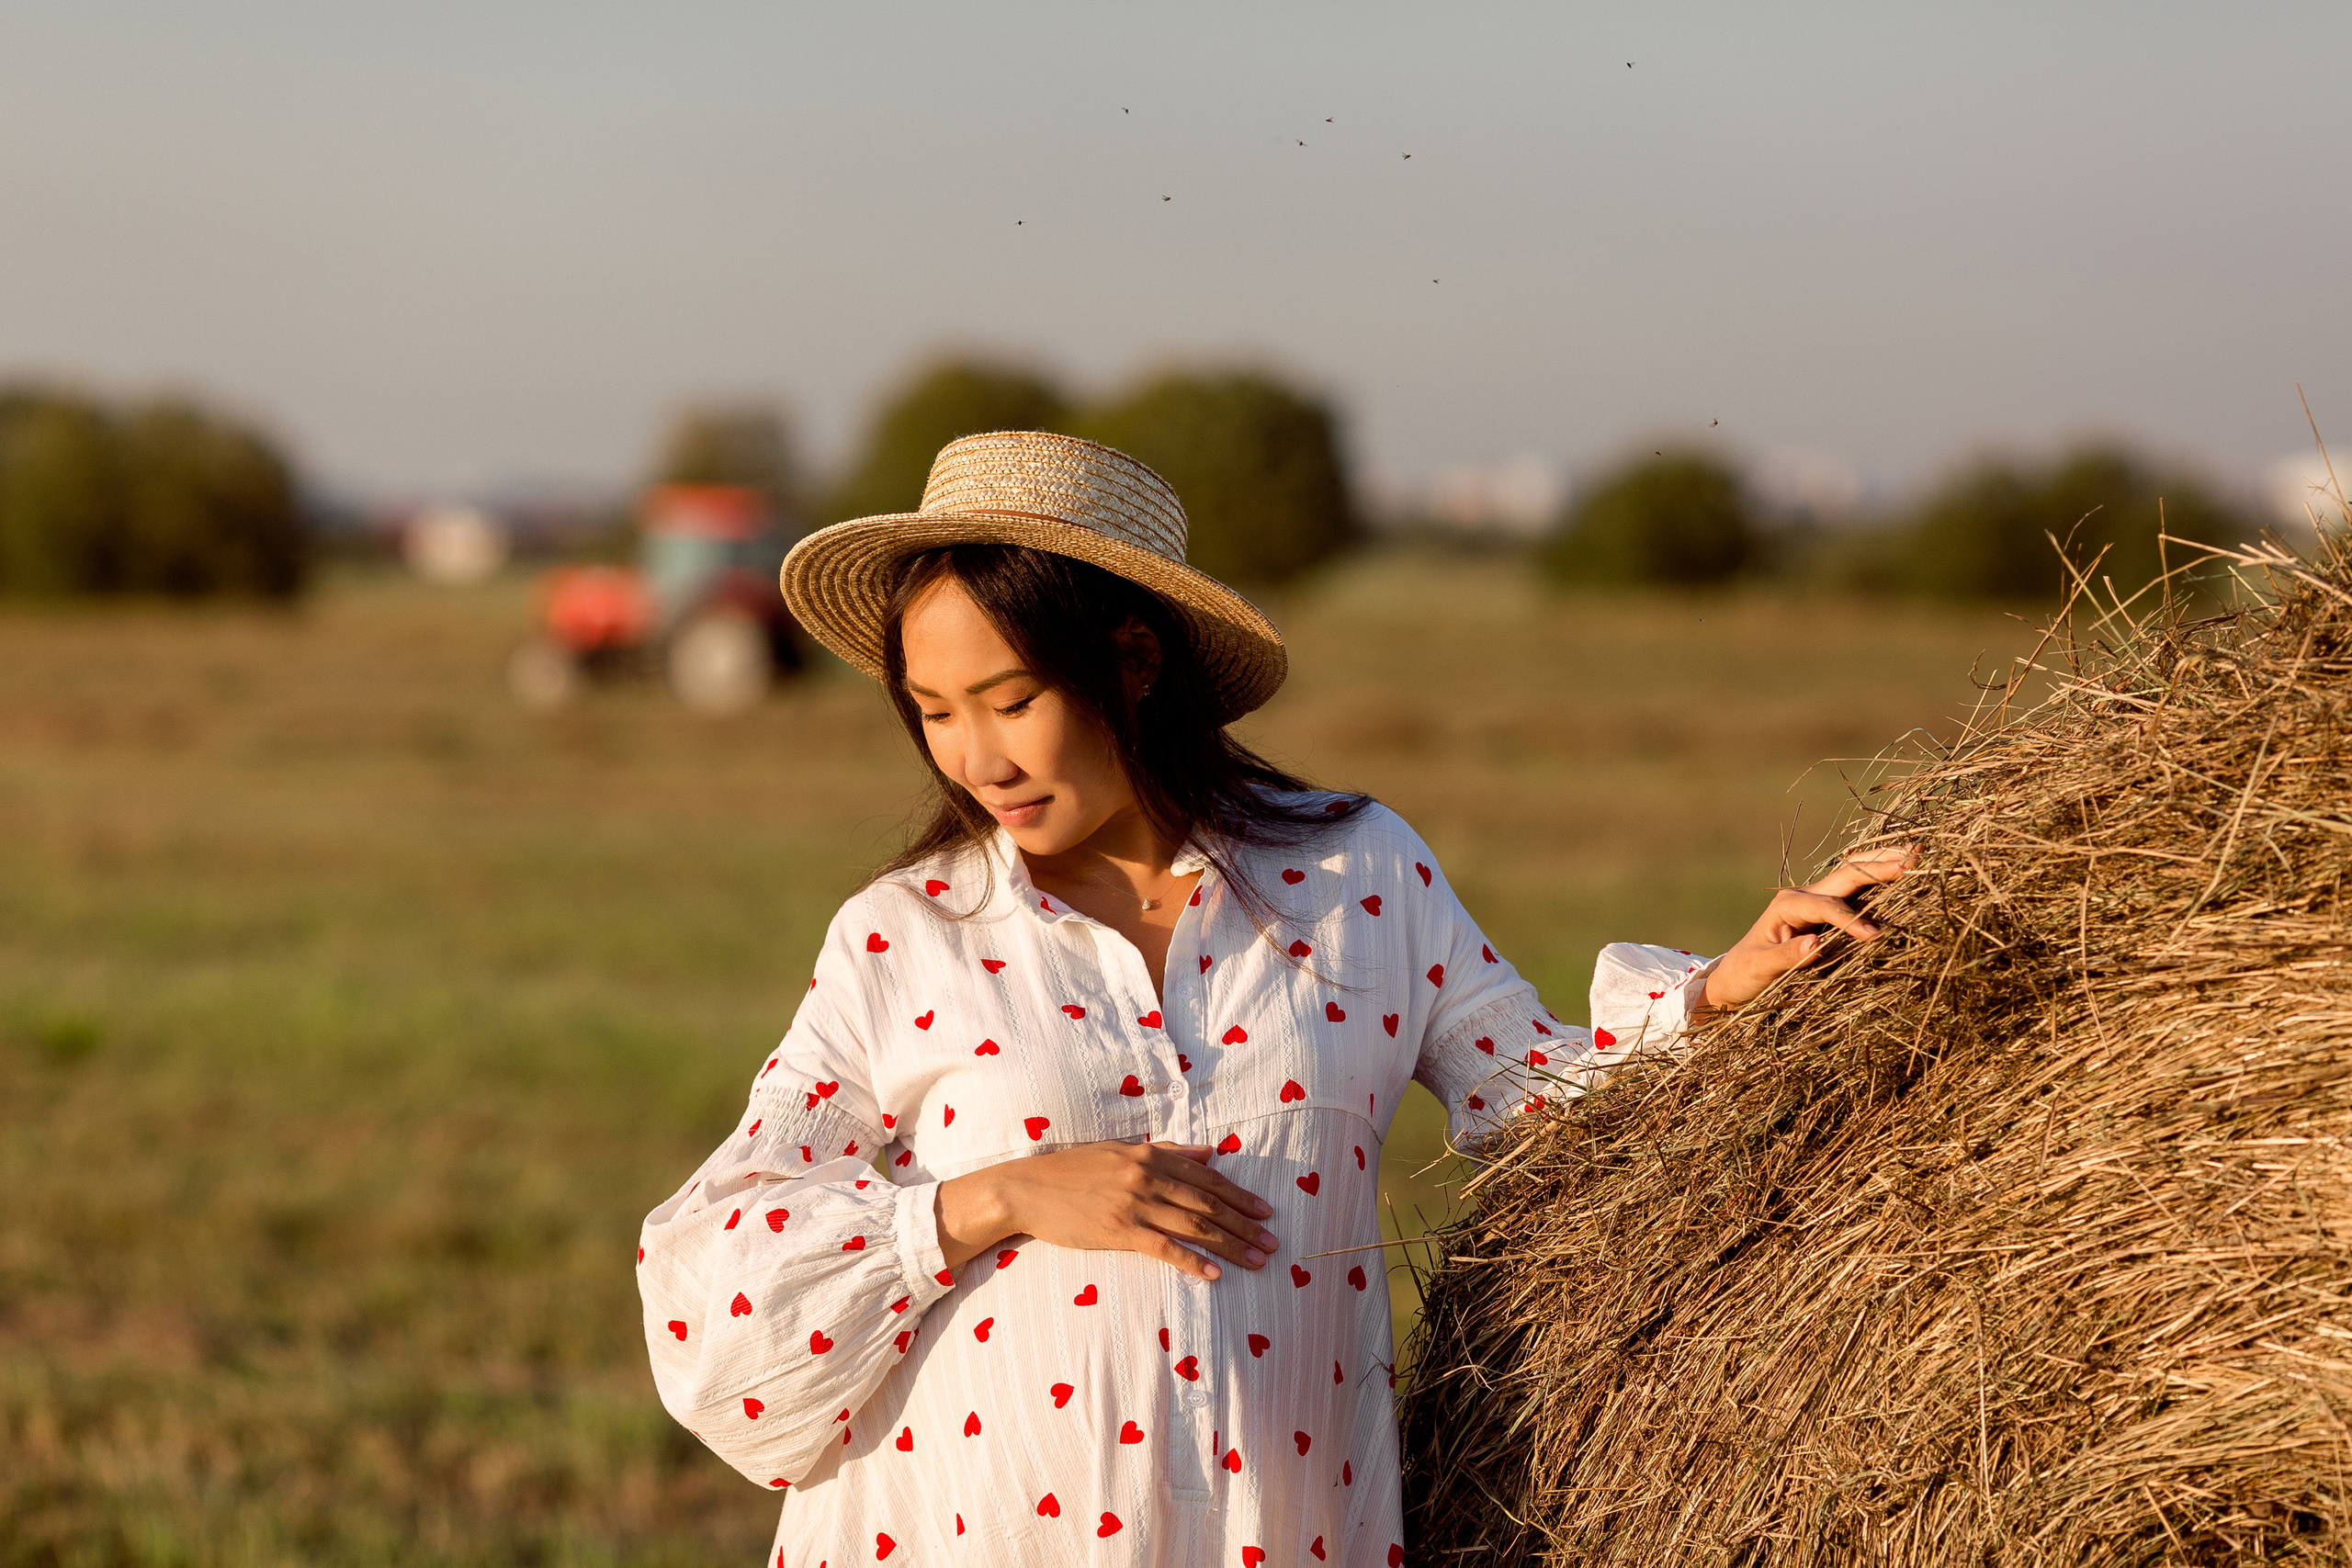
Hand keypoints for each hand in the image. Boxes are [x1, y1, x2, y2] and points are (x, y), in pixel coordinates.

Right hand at [935, 1140, 1278, 1281]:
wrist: (1027, 1189)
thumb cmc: (1072, 1170)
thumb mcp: (1120, 1150)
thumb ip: (1168, 1151)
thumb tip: (1210, 1152)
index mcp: (1150, 1154)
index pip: (1206, 1176)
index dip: (1240, 1195)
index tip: (1265, 1211)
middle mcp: (1147, 1176)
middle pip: (1208, 1203)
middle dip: (1244, 1224)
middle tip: (1272, 1242)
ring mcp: (1134, 1204)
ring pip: (1194, 1225)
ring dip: (1230, 1245)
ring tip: (1256, 1260)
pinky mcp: (1119, 1231)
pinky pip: (1165, 1248)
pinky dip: (1192, 1261)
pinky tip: (1213, 1274)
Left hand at [1699, 846, 1914, 1010]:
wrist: (1735, 976)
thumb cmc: (1745, 973)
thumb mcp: (1760, 968)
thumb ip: (1787, 957)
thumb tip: (1817, 945)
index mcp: (1787, 905)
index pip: (1826, 906)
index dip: (1851, 919)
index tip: (1874, 936)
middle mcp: (1804, 896)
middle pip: (1847, 875)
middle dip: (1879, 868)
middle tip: (1914, 860)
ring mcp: (1818, 900)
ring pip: (1855, 874)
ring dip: (1884, 863)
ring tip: (1916, 853)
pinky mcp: (1828, 912)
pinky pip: (1858, 891)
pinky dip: (1881, 880)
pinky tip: (1904, 871)